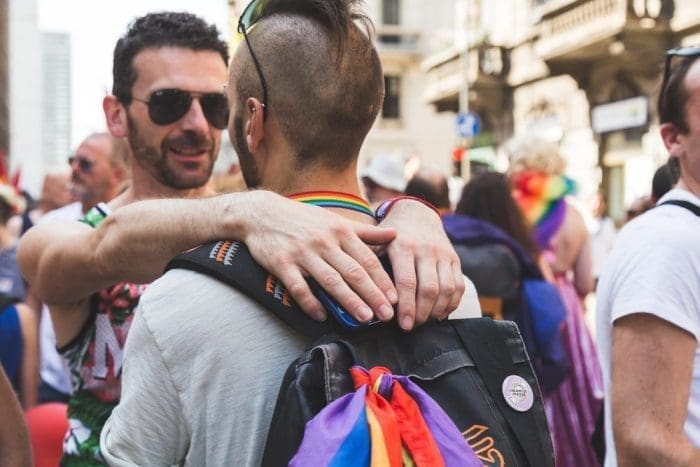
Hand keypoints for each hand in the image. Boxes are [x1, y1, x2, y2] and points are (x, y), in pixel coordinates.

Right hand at [242, 191, 397, 321]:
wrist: (262, 213)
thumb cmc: (303, 219)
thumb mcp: (336, 220)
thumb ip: (366, 232)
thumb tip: (396, 234)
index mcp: (340, 231)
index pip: (367, 259)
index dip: (382, 280)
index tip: (395, 298)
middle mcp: (324, 241)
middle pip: (353, 272)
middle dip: (372, 294)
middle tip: (386, 314)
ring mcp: (302, 253)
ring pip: (330, 280)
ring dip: (349, 300)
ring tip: (364, 318)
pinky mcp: (282, 264)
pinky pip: (299, 287)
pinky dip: (310, 303)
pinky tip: (321, 316)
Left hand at [378, 199, 463, 329]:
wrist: (416, 213)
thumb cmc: (390, 235)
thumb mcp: (376, 242)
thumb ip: (369, 264)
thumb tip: (362, 296)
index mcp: (403, 245)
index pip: (406, 282)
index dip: (406, 307)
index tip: (402, 325)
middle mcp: (426, 249)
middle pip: (429, 289)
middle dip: (421, 313)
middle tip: (412, 327)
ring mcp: (443, 254)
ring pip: (446, 289)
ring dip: (436, 311)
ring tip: (424, 322)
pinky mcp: (455, 258)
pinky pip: (458, 286)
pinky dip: (451, 304)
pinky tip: (440, 313)